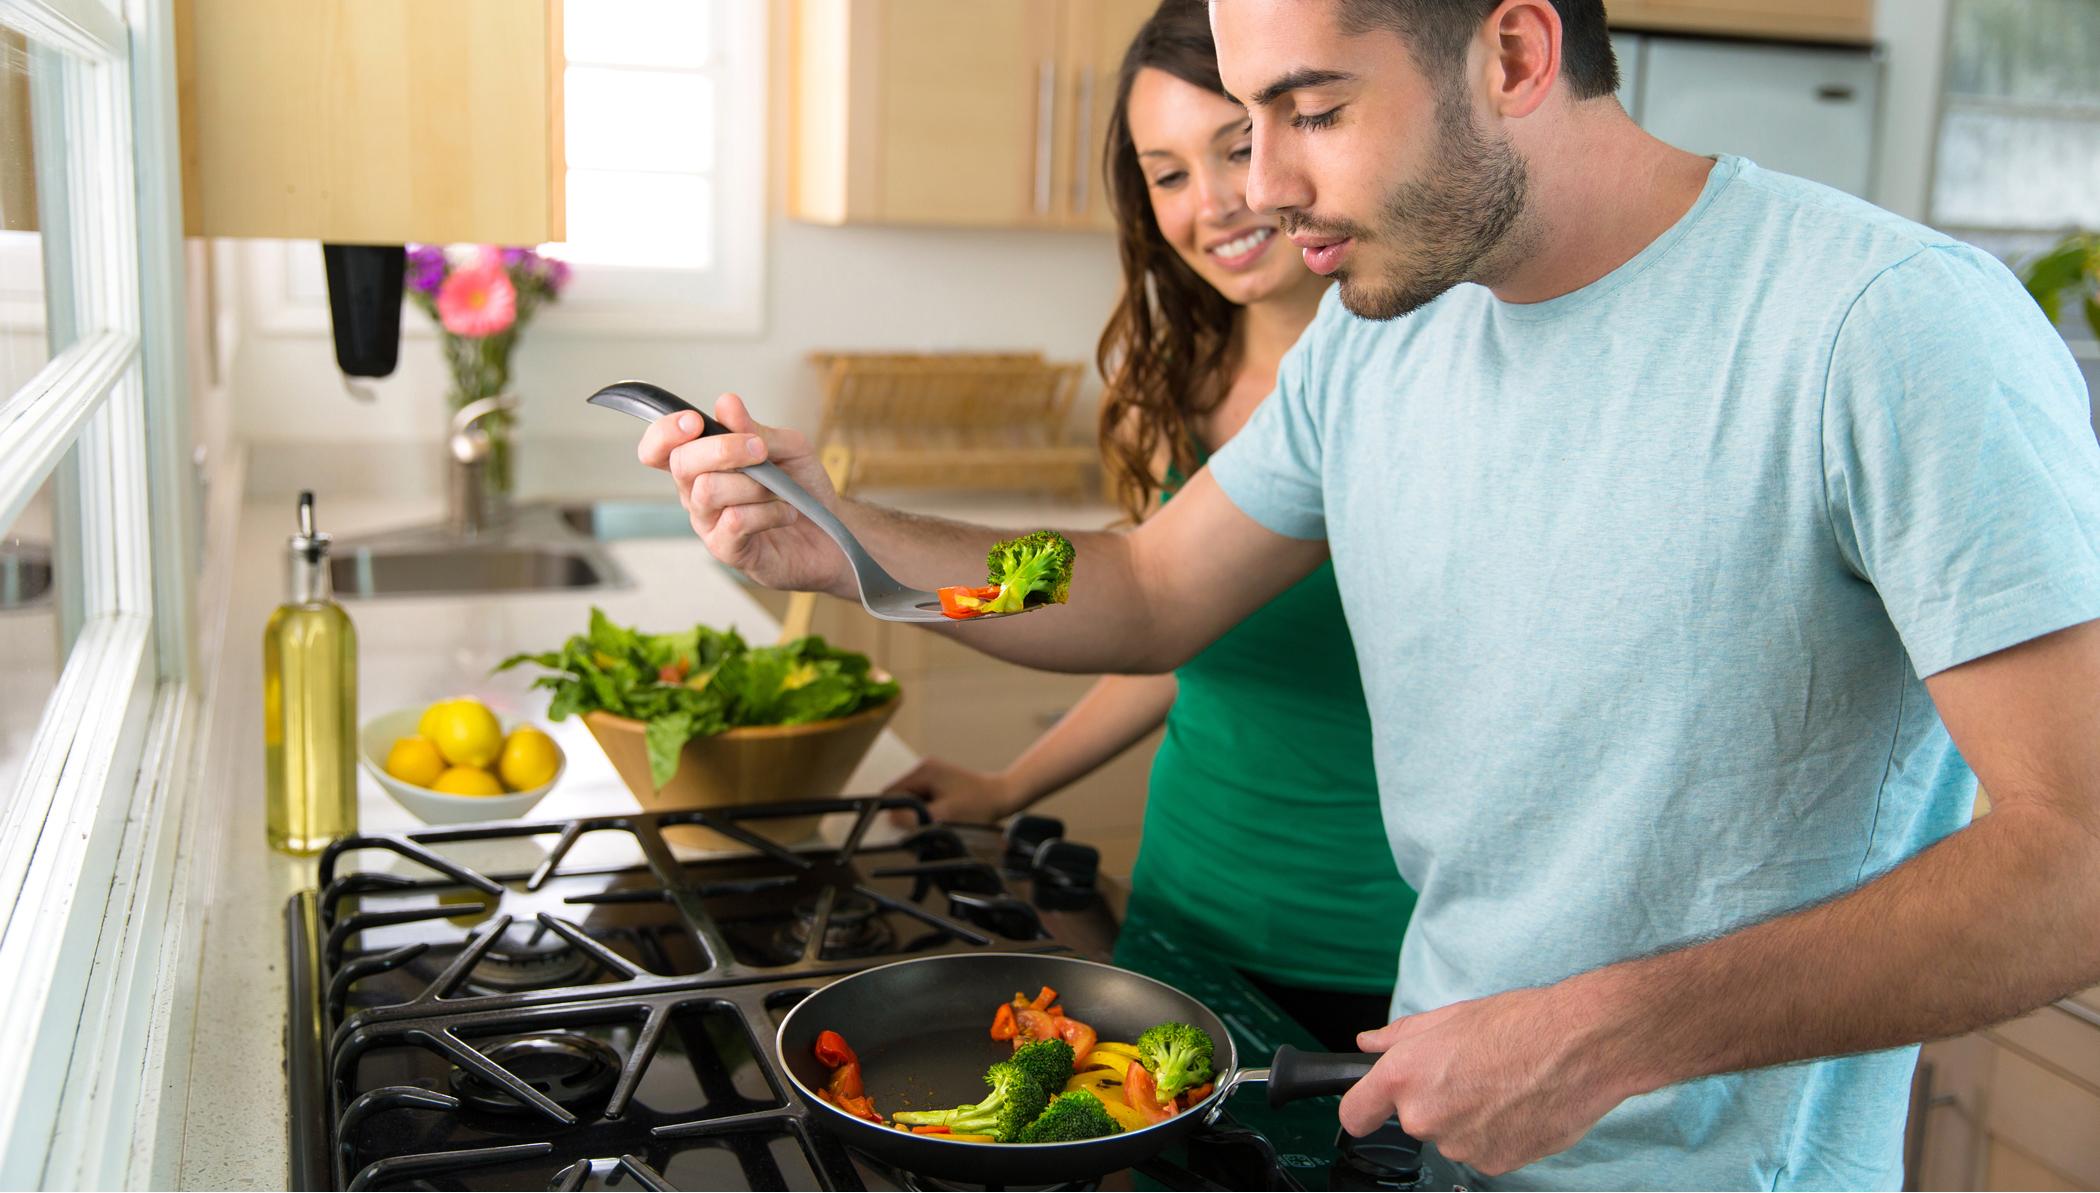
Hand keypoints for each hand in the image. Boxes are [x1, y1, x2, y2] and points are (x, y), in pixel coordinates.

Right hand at [636, 392, 850, 595]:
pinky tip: (786, 513)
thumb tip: (726, 404)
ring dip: (752, 484)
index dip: (665, 433)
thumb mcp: (787, 447)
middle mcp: (696, 493)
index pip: (659, 448)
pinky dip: (768, 511)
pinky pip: (734, 521)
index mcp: (703, 463)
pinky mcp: (727, 550)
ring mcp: (709, 523)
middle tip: (759, 450)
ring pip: (708, 491)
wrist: (829, 530)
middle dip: (722, 449)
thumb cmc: (802, 487)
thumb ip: (755, 429)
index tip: (694, 421)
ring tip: (779, 490)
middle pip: (681, 464)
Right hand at [883, 757, 1027, 824]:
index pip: (890, 793)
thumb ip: (914, 818)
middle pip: (899, 797)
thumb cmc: (977, 805)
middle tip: (917, 831)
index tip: (893, 830)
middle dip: (905, 815)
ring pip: (910, 800)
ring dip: (916, 815)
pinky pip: (922, 800)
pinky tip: (939, 821)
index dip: (889, 812)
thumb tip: (890, 819)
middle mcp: (924, 769)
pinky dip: (926, 812)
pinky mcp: (939, 784)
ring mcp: (931, 775)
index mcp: (922, 771)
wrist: (1002, 796)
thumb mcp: (943, 816)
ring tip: (933, 825)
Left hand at [1338, 980, 1643, 1176]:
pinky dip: (1496, 1133)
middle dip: (1433, 1100)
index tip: (1369, 1108)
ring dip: (1467, 1117)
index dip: (1362, 1109)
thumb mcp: (1449, 1017)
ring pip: (1451, 1135)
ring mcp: (1459, 1145)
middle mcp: (1425, 1116)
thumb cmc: (1521, 1025)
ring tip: (1500, 1085)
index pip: (1355, 1114)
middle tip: (1469, 1073)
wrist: (1580, 1047)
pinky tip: (1517, 1104)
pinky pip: (1482, 1150)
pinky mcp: (1494, 1163)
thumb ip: (1399, 1037)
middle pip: (1413, 1120)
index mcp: (1405, 1075)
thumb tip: (1370, 1044)